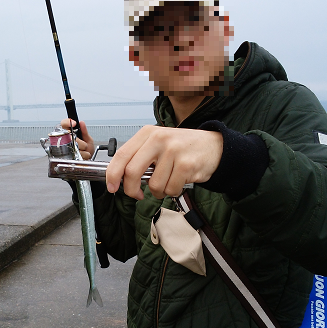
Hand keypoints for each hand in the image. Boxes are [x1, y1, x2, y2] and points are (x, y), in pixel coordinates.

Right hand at [60, 118, 94, 159]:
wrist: (88, 161)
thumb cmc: (87, 150)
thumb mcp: (88, 139)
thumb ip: (84, 131)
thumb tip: (81, 123)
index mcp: (69, 133)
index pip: (63, 124)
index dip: (68, 122)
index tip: (74, 123)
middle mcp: (65, 140)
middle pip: (69, 136)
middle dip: (80, 141)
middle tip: (84, 144)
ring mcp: (65, 148)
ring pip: (73, 144)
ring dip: (82, 148)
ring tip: (83, 150)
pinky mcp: (67, 156)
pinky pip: (76, 153)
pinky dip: (83, 154)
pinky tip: (82, 154)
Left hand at [105, 125, 222, 199]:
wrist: (214, 146)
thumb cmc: (182, 147)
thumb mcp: (158, 144)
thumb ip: (139, 157)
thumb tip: (119, 178)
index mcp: (148, 133)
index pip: (121, 155)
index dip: (113, 175)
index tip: (112, 187)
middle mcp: (159, 139)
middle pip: (132, 172)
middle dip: (131, 189)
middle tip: (136, 194)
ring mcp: (173, 151)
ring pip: (154, 185)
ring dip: (159, 191)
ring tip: (169, 179)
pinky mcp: (186, 164)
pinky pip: (170, 189)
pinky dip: (173, 191)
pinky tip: (179, 180)